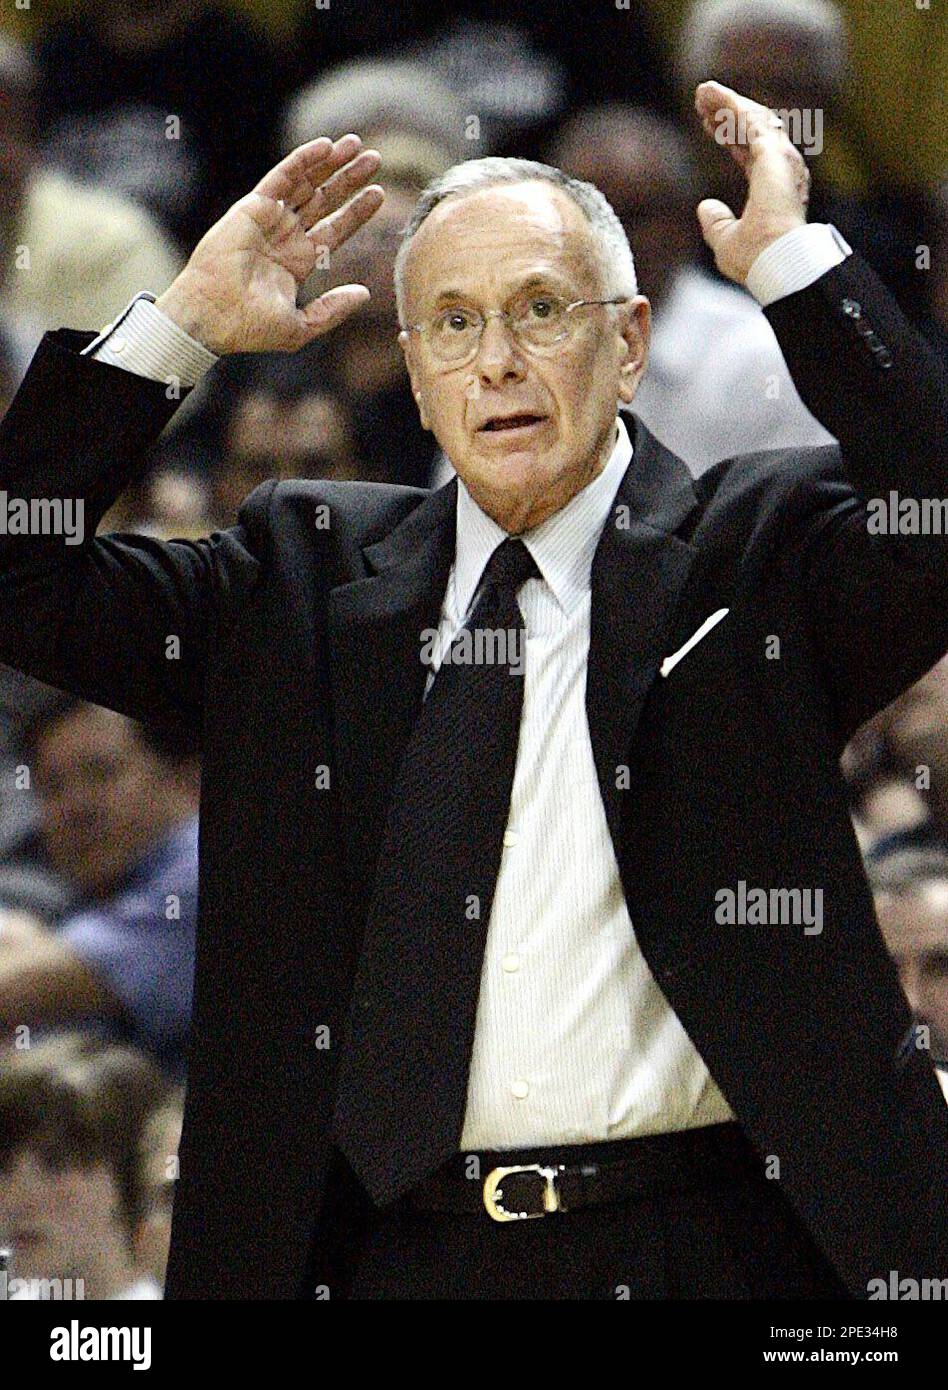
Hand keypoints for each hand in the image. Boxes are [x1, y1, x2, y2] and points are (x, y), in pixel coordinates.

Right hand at [155, 134, 384, 353]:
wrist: (213, 317)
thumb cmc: (249, 327)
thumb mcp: (301, 327)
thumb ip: (333, 310)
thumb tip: (364, 293)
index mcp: (298, 262)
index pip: (334, 230)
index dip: (356, 212)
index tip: (379, 194)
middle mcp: (286, 236)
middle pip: (324, 200)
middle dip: (349, 180)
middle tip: (375, 159)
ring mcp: (270, 219)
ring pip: (307, 183)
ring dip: (331, 163)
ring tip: (358, 145)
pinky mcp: (254, 207)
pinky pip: (283, 176)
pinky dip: (304, 160)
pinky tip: (327, 146)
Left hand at [693, 81, 809, 285]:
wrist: (777, 263)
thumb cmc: (756, 260)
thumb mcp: (726, 241)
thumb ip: (716, 223)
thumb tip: (704, 206)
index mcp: (772, 190)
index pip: (749, 154)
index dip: (729, 137)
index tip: (709, 126)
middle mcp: (780, 170)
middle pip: (751, 131)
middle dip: (727, 114)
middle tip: (703, 100)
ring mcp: (780, 159)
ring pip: (751, 119)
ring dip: (727, 103)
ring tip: (703, 92)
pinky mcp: (773, 152)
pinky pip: (749, 119)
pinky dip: (730, 104)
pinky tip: (712, 95)